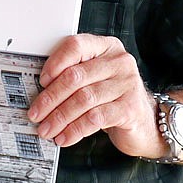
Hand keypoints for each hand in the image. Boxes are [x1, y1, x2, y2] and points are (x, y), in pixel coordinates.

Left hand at [27, 34, 165, 157]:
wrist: (146, 120)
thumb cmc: (113, 96)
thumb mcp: (94, 78)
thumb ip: (74, 75)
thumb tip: (40, 90)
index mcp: (106, 47)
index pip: (76, 46)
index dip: (55, 63)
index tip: (41, 82)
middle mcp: (119, 61)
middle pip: (76, 76)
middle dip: (51, 98)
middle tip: (36, 113)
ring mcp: (128, 84)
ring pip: (84, 99)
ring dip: (60, 117)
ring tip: (47, 128)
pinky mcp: (130, 108)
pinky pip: (96, 118)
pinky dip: (75, 129)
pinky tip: (65, 137)